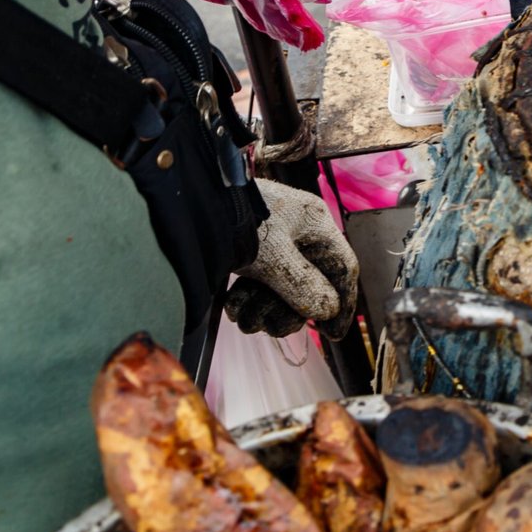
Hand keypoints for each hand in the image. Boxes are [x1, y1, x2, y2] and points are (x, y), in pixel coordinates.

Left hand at [226, 179, 358, 338]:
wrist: (188, 198)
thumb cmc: (236, 215)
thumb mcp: (273, 255)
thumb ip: (304, 285)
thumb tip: (328, 310)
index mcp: (316, 224)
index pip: (343, 267)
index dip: (343, 302)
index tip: (333, 333)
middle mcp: (300, 234)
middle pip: (311, 285)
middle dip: (288, 311)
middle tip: (271, 327)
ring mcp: (274, 243)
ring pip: (283, 289)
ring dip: (263, 309)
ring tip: (243, 316)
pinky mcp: (250, 253)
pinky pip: (261, 284)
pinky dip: (248, 300)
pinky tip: (232, 305)